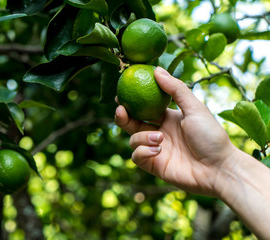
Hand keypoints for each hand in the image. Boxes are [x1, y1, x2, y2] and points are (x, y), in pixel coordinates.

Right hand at [115, 67, 236, 195]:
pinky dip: (143, 151)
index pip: (144, 108)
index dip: (131, 102)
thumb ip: (176, 89)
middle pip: (132, 123)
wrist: (219, 168)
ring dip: (142, 137)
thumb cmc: (210, 136)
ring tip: (160, 139)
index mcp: (168, 118)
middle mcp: (159, 133)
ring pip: (133, 139)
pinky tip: (158, 151)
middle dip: (123, 117)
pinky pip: (137, 156)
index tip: (121, 95)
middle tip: (121, 109)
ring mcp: (155, 149)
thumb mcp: (195, 108)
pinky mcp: (154, 165)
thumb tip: (157, 69)